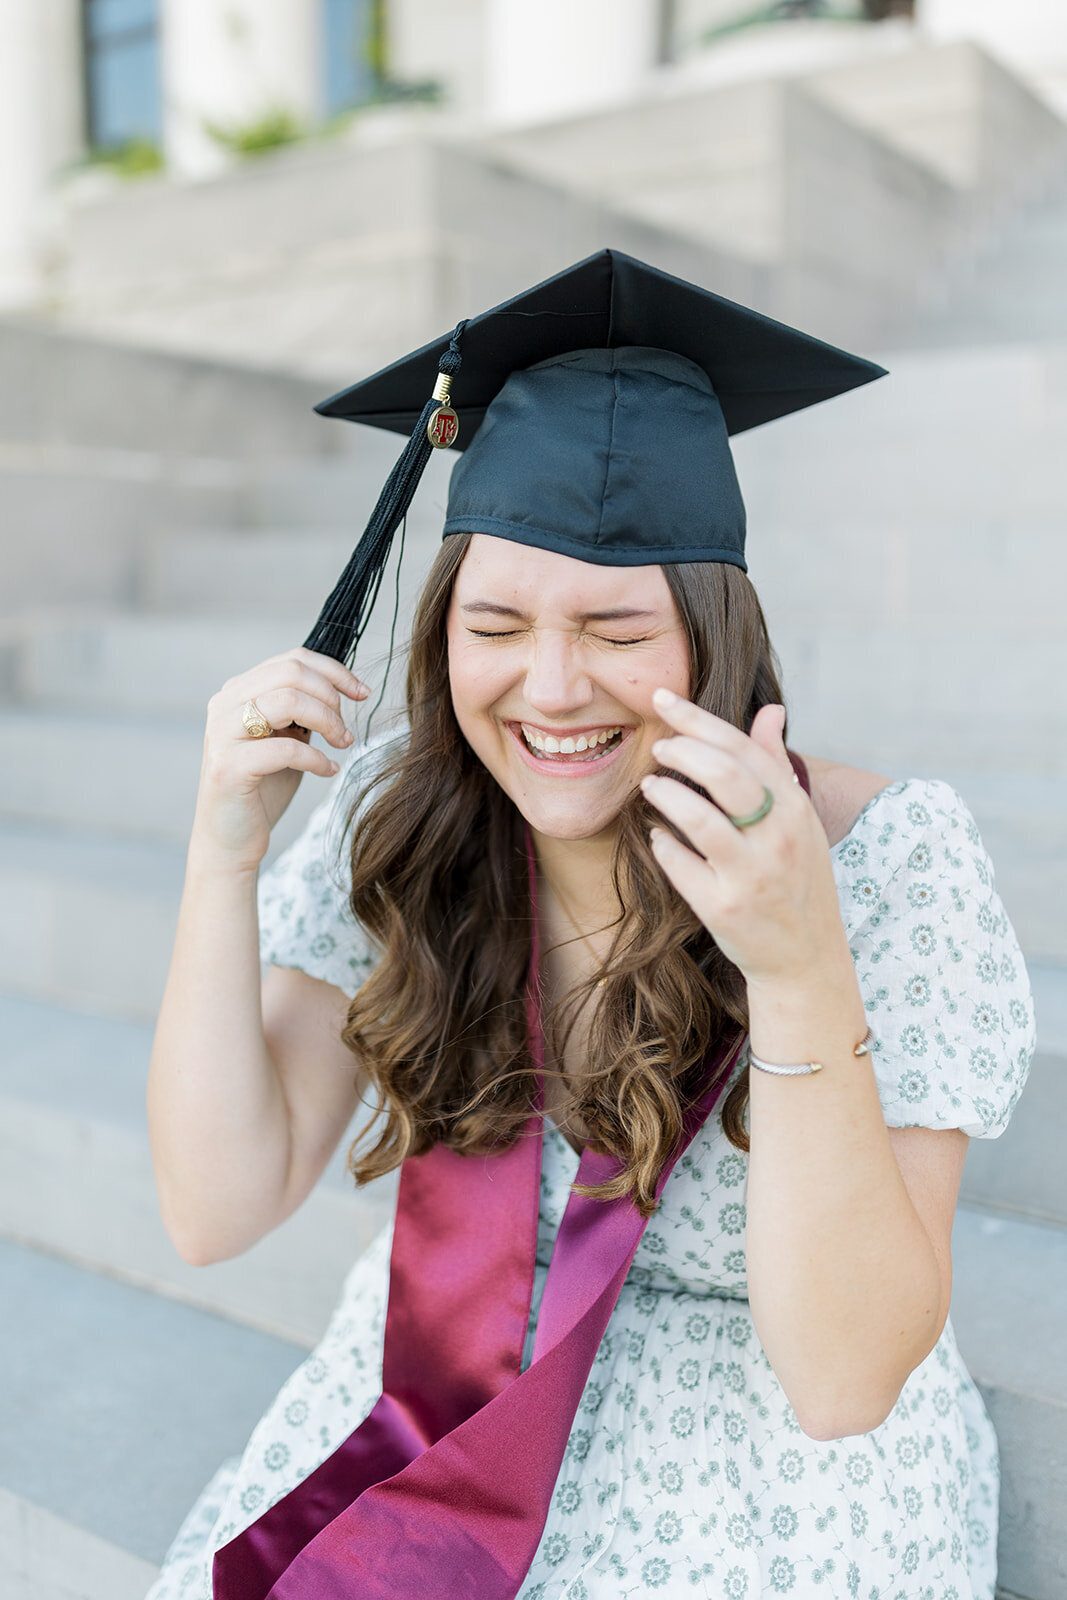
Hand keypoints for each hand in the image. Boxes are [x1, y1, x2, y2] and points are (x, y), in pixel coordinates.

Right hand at [189, 647, 368, 874]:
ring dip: (328, 721)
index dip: (334, 672)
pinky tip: (328, 770)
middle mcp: (224, 705)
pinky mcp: (227, 766)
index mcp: (239, 691)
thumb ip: (301, 712)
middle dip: (332, 698)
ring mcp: (221, 733)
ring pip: (288, 701)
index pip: (292, 659)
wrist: (231, 842)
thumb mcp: (285, 740)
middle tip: (346, 731)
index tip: (362, 692)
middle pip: (292, 673)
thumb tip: (339, 688)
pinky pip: (286, 748)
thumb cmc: (263, 790)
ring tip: (342, 745)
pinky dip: (317, 758)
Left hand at [639, 689, 846, 987]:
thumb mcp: (800, 821)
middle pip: (722, 773)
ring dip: (666, 794)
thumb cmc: (797, 880)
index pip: (743, 747)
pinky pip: (680, 864)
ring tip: (650, 786)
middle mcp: (778, 838)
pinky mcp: (723, 908)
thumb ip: (777, 765)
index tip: (661, 700)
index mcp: (795, 809)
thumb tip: (771, 711)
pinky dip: (663, 844)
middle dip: (681, 750)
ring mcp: (751, 875)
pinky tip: (658, 837)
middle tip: (658, 747)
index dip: (697, 718)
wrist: (805, 958)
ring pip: (698, 818)